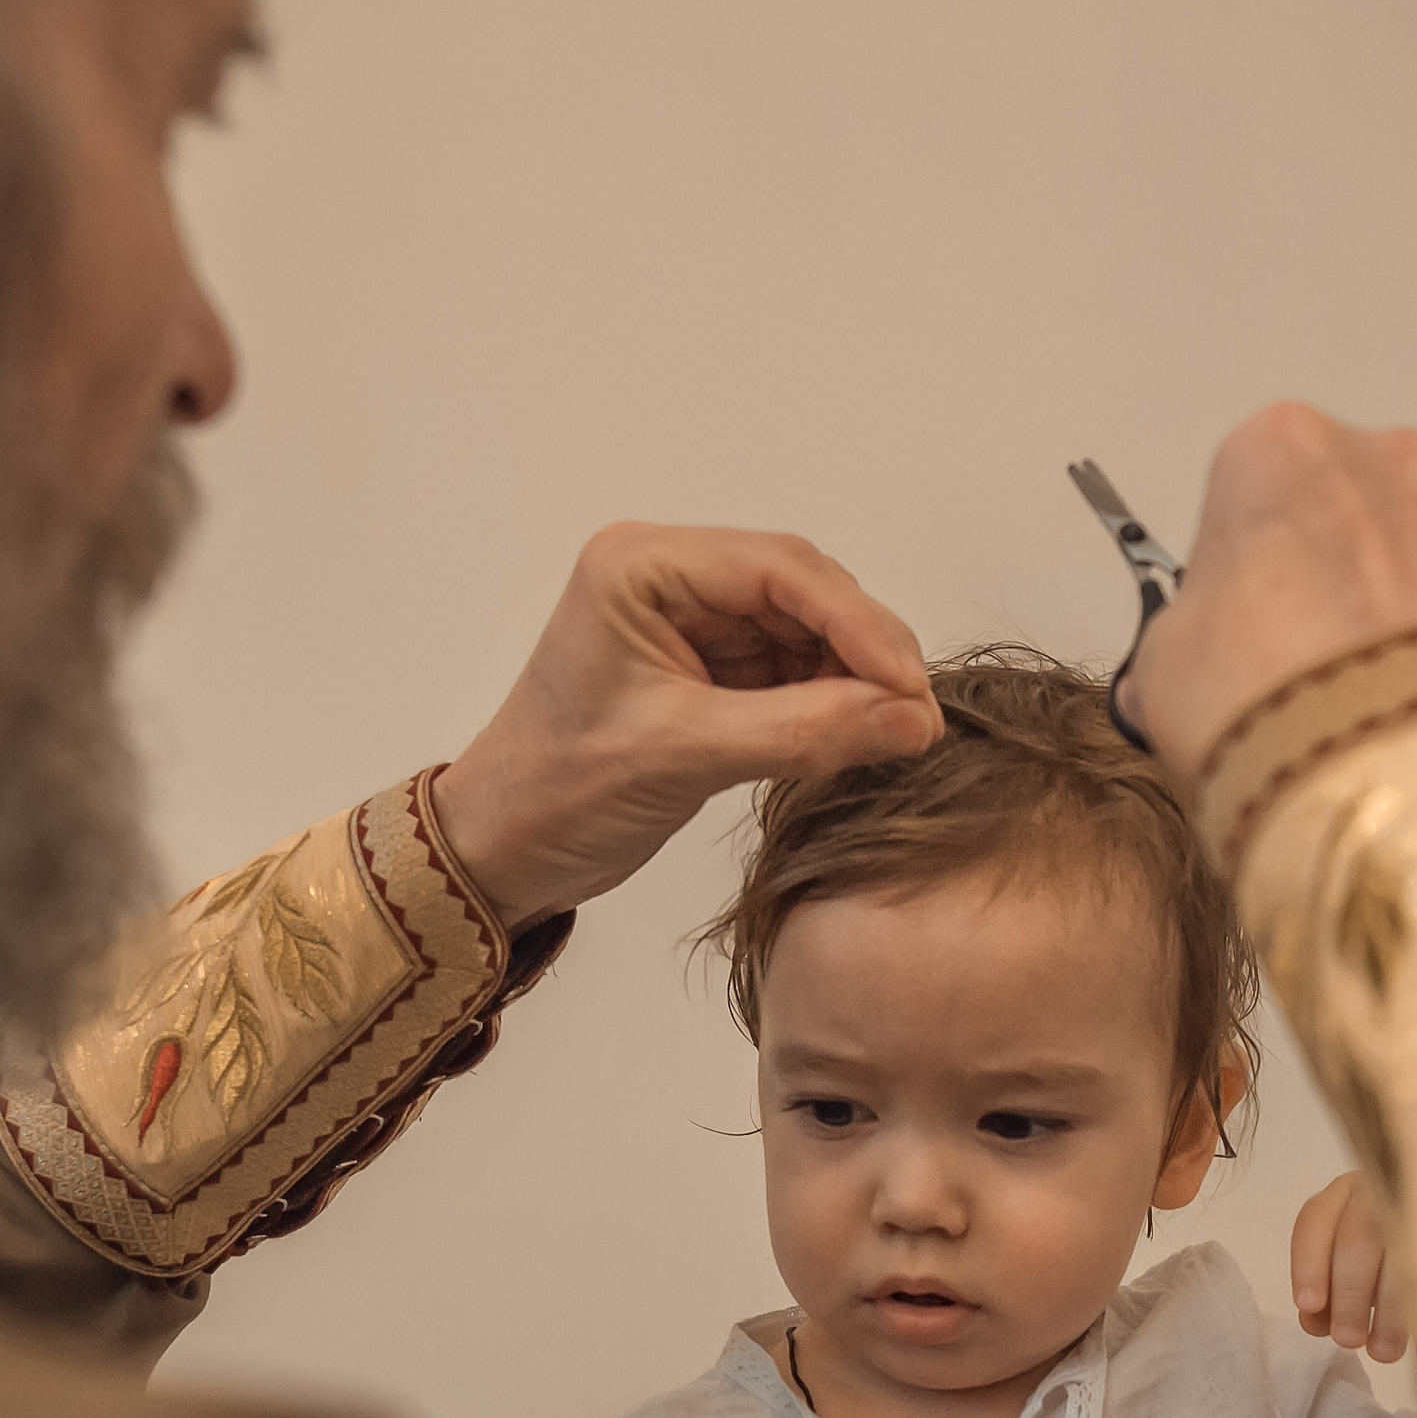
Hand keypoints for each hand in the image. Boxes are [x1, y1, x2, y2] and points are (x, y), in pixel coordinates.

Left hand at [432, 523, 941, 931]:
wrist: (501, 850)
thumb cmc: (557, 793)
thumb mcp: (683, 756)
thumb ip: (803, 732)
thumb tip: (912, 721)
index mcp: (642, 567)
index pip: (779, 569)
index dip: (858, 623)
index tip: (909, 687)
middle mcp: (669, 577)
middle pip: (803, 591)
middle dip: (864, 651)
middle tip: (915, 718)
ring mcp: (691, 622)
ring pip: (805, 631)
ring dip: (853, 679)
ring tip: (895, 734)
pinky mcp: (707, 670)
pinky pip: (791, 671)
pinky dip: (829, 702)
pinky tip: (858, 736)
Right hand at [1120, 402, 1416, 783]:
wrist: (1364, 775)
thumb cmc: (1255, 697)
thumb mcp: (1162, 661)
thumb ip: (1189, 629)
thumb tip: (1196, 660)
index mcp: (1287, 449)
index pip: (1256, 480)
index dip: (1243, 551)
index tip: (1234, 609)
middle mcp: (1395, 461)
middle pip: (1357, 504)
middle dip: (1336, 565)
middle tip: (1301, 654)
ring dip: (1408, 604)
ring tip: (1367, 691)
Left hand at [1289, 1170, 1409, 1362]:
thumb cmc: (1384, 1255)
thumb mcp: (1350, 1268)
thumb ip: (1328, 1291)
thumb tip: (1315, 1322)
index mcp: (1344, 1194)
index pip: (1316, 1220)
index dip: (1308, 1264)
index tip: (1308, 1307)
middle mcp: (1381, 1188)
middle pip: (1358, 1239)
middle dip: (1349, 1294)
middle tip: (1348, 1340)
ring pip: (1402, 1252)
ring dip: (1389, 1310)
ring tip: (1382, 1352)